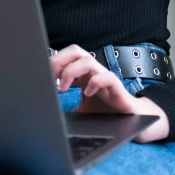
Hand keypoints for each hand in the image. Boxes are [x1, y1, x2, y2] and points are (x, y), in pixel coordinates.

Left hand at [50, 44, 169, 142]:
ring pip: (88, 60)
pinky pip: (107, 77)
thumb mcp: (80, 111)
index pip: (67, 57)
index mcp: (83, 74)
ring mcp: (105, 78)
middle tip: (49, 74)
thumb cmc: (104, 114)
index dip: (54, 62)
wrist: (131, 123)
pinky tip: (87, 94)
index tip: (42, 74)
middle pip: (76, 51)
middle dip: (60, 59)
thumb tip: (46, 110)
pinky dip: (95, 82)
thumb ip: (66, 107)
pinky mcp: (117, 88)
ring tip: (63, 88)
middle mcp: (93, 72)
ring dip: (72, 71)